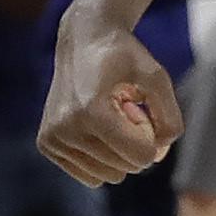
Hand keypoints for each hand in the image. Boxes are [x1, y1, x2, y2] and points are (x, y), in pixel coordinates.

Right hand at [40, 11, 184, 187]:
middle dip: (133, 142)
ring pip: (107, 176)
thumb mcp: (157, 78)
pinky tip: (95, 128)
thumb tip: (157, 155)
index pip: (141, 156)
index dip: (151, 135)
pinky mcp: (47, 144)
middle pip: (125, 168)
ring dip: (116, 150)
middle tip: (122, 108)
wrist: (82, 40)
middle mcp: (66, 128)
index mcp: (90, 111)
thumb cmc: (122, 57)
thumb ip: (169, 119)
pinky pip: (89, 176)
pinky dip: (100, 158)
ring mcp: (52, 138)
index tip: (138, 107)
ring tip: (108, 117)